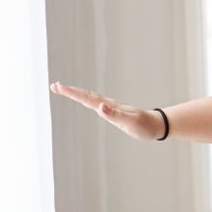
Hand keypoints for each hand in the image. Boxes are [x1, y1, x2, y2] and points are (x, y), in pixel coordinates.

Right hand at [50, 82, 164, 140]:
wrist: (157, 125)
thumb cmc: (144, 126)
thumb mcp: (130, 122)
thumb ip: (115, 115)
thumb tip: (99, 107)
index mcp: (109, 106)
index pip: (87, 98)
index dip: (72, 93)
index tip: (58, 87)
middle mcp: (108, 104)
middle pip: (85, 95)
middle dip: (70, 91)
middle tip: (54, 86)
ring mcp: (110, 107)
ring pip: (89, 98)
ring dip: (76, 93)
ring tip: (63, 89)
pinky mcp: (113, 112)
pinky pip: (95, 103)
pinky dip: (85, 99)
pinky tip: (83, 99)